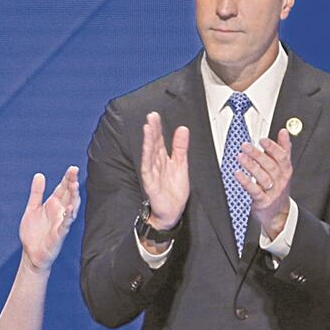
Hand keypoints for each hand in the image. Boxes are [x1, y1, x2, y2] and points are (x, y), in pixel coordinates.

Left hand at [19, 166, 80, 271]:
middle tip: (74, 171)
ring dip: (73, 197)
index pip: (63, 188)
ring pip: (71, 207)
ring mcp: (61, 223)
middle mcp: (60, 212)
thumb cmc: (33, 232)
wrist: (31, 253)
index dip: (67, 178)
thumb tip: (39, 175)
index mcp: (53, 204)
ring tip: (74, 185)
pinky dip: (68, 217)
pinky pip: (65, 225)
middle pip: (69, 195)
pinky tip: (70, 209)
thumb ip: (36, 192)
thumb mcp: (32, 208)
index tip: (72, 168)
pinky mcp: (59, 235)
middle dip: (72, 183)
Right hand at [140, 112, 188, 228]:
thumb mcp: (182, 165)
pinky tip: (147, 149)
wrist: (171, 213)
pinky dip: (147, 158)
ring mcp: (152, 173)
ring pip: (149, 154)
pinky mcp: (150, 183)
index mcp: (163, 159)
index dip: (158, 128)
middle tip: (151, 116)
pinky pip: (148, 169)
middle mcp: (156, 164)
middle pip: (153, 144)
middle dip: (152, 130)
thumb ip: (180, 147)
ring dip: (148, 141)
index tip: (155, 116)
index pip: (159, 141)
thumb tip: (183, 129)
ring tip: (148, 127)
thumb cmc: (174, 192)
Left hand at [235, 128, 292, 239]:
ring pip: (263, 177)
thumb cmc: (278, 186)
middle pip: (271, 166)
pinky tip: (238, 174)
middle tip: (245, 145)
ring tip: (240, 157)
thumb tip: (283, 131)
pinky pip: (254, 191)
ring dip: (251, 166)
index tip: (262, 140)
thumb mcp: (283, 168)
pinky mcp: (263, 202)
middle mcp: (280, 181)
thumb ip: (283, 150)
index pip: (282, 157)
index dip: (273, 148)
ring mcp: (272, 192)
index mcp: (286, 170)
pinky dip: (246, 182)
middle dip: (258, 155)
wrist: (279, 213)